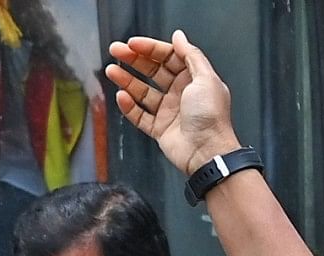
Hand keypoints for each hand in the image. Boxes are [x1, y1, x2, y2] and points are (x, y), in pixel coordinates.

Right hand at [106, 32, 240, 174]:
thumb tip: (179, 36)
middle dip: (134, 60)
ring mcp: (169, 111)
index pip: (168, 57)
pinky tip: (122, 97)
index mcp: (194, 79)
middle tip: (116, 51)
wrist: (207, 152)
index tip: (132, 43)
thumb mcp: (206, 78)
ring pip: (143, 92)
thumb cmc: (211, 117)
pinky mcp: (160, 129)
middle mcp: (181, 94)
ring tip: (111, 71)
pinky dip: (129, 106)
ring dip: (127, 80)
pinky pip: (140, 115)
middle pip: (153, 71)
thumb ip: (191, 55)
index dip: (150, 48)